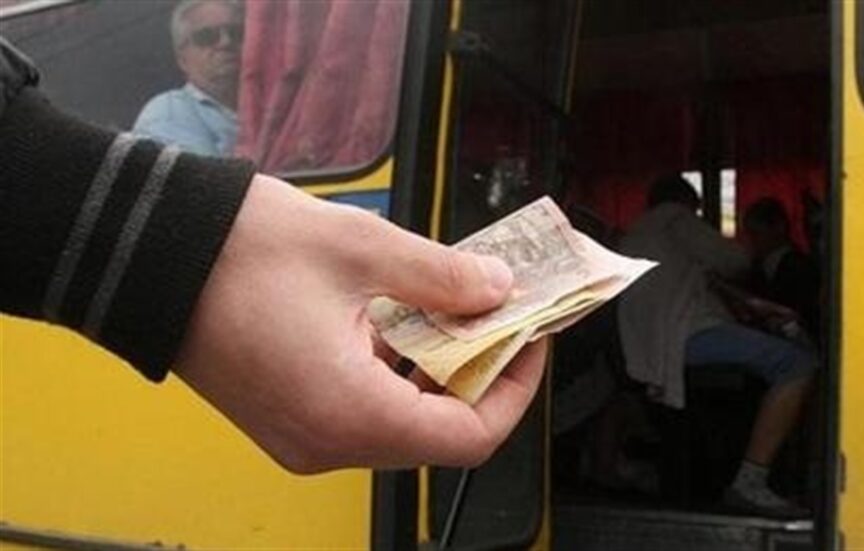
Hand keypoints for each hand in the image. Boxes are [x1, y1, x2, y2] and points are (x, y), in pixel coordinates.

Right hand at [174, 175, 547, 472]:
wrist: (148, 254)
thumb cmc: (237, 253)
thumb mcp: (363, 250)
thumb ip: (444, 277)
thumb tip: (496, 289)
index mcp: (349, 413)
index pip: (469, 437)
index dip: (514, 388)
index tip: (528, 339)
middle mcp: (325, 442)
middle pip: (438, 431)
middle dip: (477, 371)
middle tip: (495, 314)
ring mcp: (303, 435)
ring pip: (402, 420)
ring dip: (437, 369)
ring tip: (453, 309)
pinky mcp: (288, 417)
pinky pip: (364, 410)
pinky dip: (397, 372)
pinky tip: (403, 320)